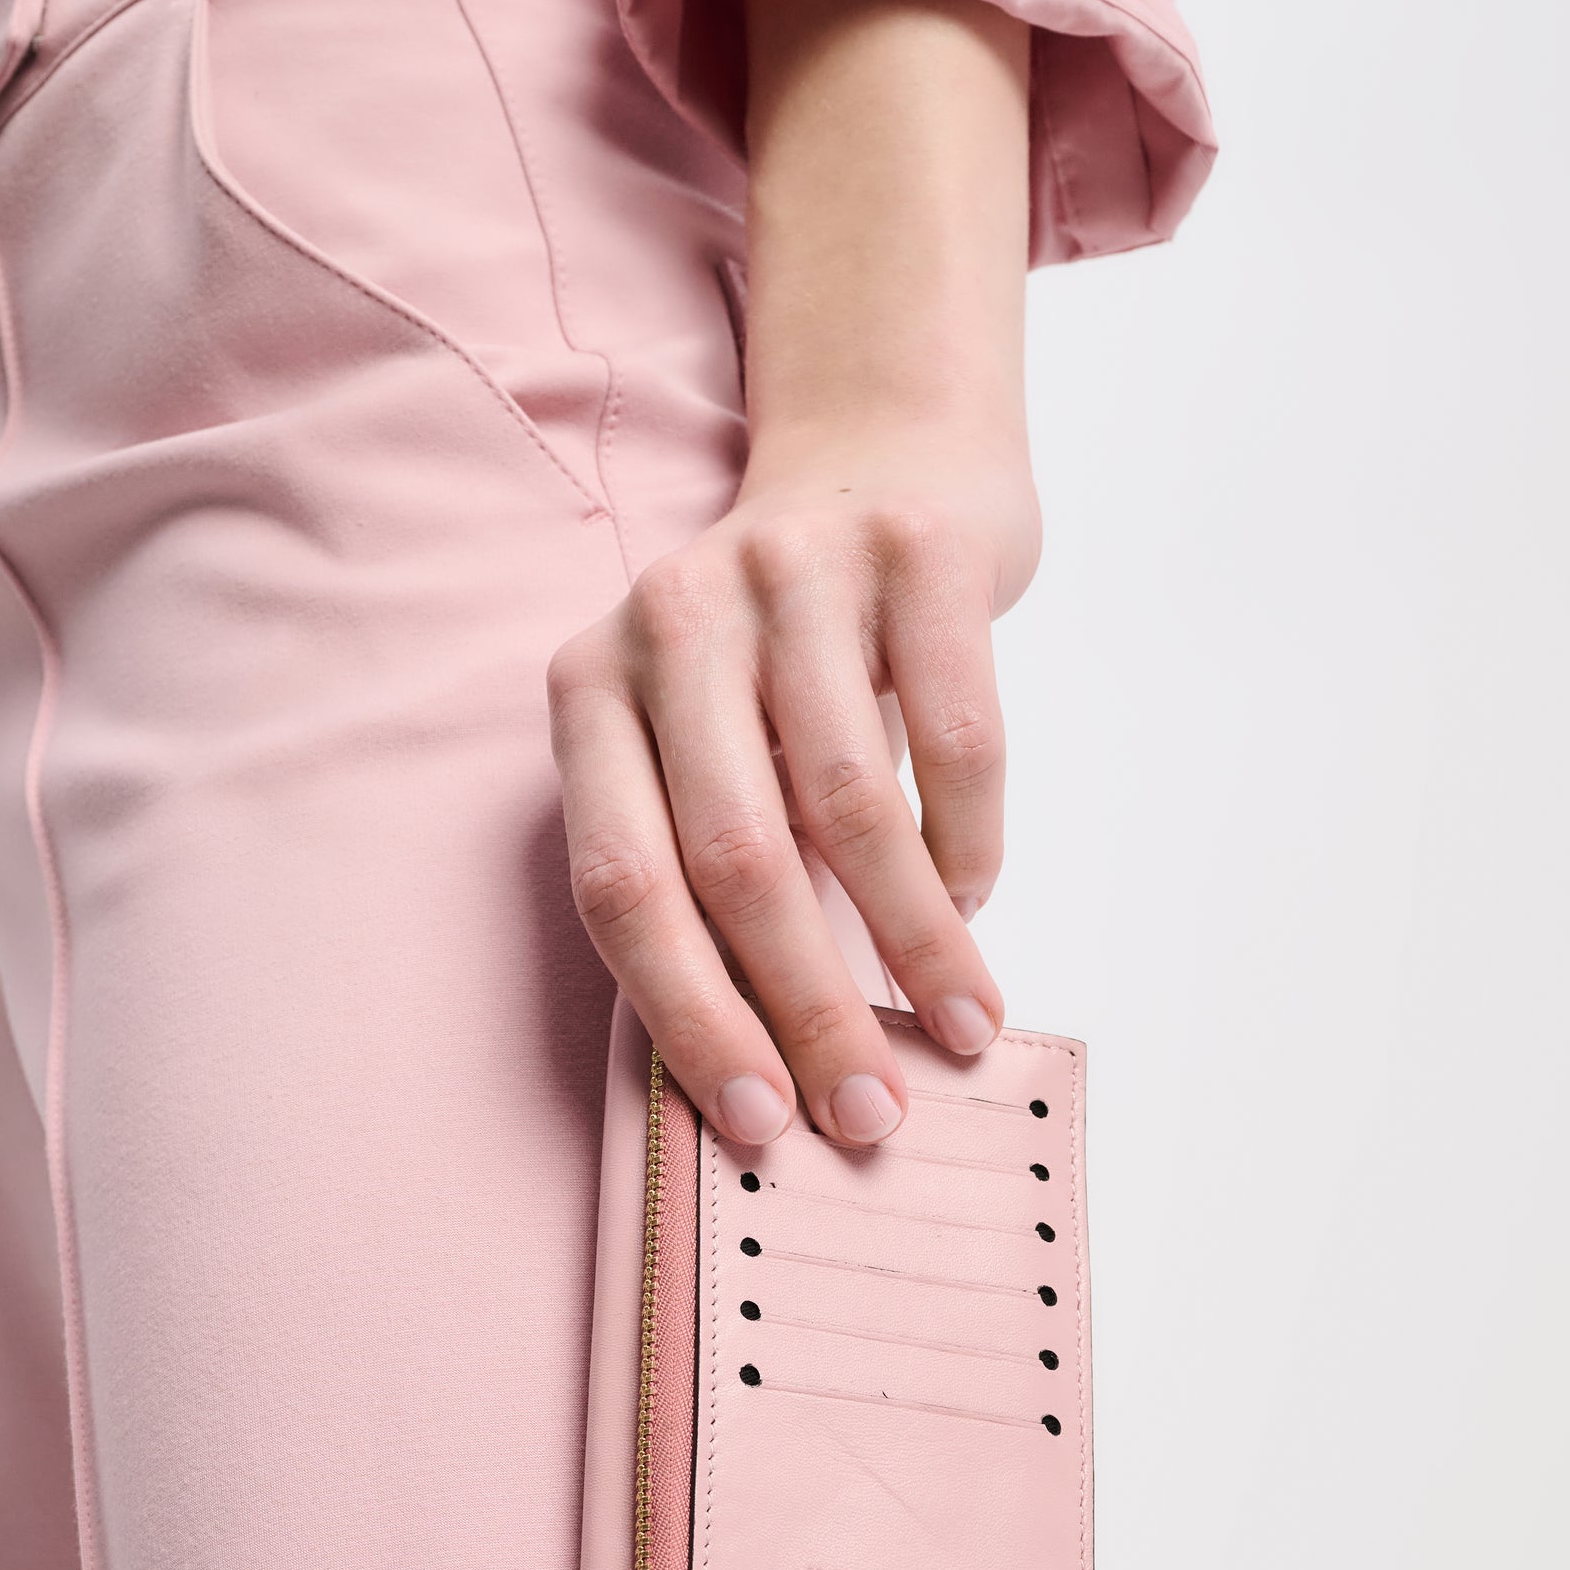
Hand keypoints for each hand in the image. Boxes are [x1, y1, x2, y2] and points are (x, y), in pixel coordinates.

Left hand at [551, 0, 1038, 1148]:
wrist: (886, 446)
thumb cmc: (785, 650)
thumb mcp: (703, 734)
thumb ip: (705, 863)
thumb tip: (761, 1067)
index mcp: (590, 686)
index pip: (622, 885)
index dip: (691, 1015)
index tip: (757, 1123)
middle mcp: (671, 620)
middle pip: (734, 861)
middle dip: (810, 1009)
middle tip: (871, 1114)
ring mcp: (792, 572)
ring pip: (851, 809)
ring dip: (915, 945)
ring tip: (960, 1028)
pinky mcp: (914, 549)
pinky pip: (953, 734)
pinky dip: (971, 841)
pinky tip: (978, 901)